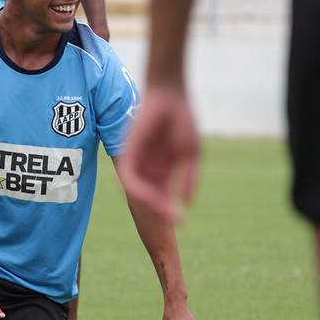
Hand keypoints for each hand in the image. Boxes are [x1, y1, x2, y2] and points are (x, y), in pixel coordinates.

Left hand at [122, 84, 198, 222]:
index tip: (182, 222)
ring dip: (151, 202)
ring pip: (138, 191)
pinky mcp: (128, 152)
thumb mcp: (190, 154)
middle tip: (174, 220)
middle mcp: (147, 168)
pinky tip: (150, 196)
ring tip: (165, 210)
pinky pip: (129, 178)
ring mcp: (137, 160)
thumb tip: (189, 202)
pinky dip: (138, 189)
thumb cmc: (182, 121)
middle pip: (150, 196)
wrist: (170, 97)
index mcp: (162, 169)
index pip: (163, 195)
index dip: (170, 210)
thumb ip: (189, 178)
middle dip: (161, 210)